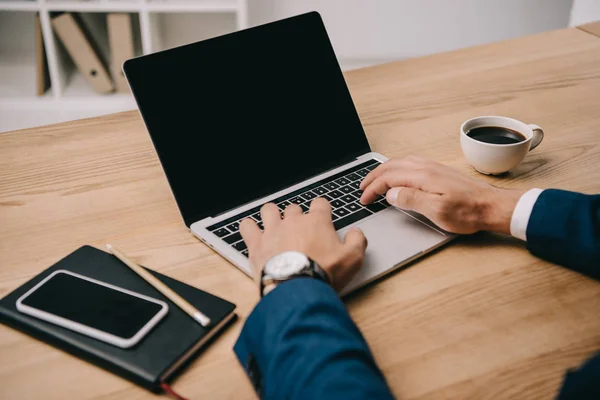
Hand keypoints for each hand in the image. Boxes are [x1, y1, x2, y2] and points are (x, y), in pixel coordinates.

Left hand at [239, 198, 367, 292]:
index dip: (322, 209)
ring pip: (269, 210)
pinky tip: (252, 232)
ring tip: (275, 226)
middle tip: (300, 231)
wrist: (297, 288)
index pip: (320, 203)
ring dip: (272, 215)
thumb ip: (357, 242)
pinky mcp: (256, 244)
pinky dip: (249, 227)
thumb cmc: (323, 273)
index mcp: (317, 222)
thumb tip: (356, 233)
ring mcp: (273, 230)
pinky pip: (247, 226)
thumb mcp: (353, 259)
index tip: (322, 216)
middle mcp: (294, 221)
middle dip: (297, 216)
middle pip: (294, 208)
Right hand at [359, 155, 525, 234]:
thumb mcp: (437, 211)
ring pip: (401, 162)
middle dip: (373, 177)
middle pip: (392, 166)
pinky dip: (397, 168)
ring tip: (375, 180)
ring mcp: (433, 167)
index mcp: (423, 176)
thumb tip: (391, 193)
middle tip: (362, 189)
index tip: (365, 199)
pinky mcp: (439, 171)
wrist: (492, 206)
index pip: (389, 178)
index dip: (373, 188)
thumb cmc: (468, 211)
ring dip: (384, 170)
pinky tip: (398, 174)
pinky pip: (411, 163)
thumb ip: (412, 200)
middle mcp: (427, 168)